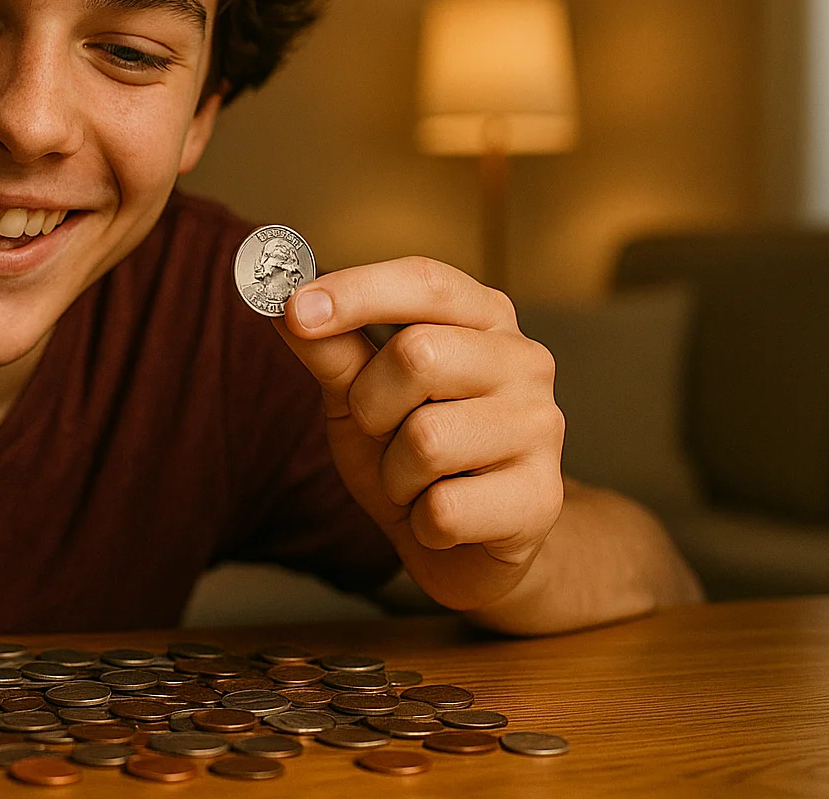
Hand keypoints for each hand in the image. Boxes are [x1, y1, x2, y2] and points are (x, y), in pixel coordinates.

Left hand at [275, 257, 564, 611]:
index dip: (357, 291)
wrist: (461, 547)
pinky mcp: (543, 499)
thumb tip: (284, 303)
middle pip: (419, 354)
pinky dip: (422, 522)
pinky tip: (443, 518)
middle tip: (383, 432)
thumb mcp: (359, 397)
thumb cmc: (410, 456)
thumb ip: (330, 350)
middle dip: (373, 405)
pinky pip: (444, 509)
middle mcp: (524, 360)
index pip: (424, 281)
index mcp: (483, 317)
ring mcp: (542, 427)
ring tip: (417, 480)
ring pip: (428, 439)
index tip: (295, 308)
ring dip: (396, 473)